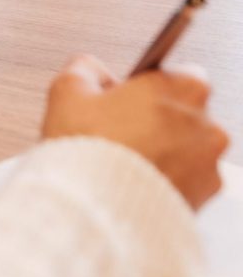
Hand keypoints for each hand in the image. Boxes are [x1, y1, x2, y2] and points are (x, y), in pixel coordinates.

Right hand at [43, 55, 228, 209]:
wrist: (96, 207)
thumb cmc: (88, 148)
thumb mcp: (67, 91)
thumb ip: (84, 68)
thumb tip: (90, 70)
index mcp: (182, 86)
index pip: (173, 73)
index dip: (143, 86)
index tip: (123, 100)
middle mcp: (207, 120)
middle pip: (181, 111)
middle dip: (155, 119)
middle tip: (117, 131)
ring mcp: (209, 160)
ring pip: (185, 146)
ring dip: (163, 150)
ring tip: (123, 161)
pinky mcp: (205, 194)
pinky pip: (187, 179)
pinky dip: (166, 178)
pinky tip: (134, 181)